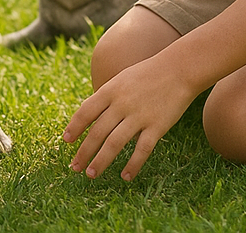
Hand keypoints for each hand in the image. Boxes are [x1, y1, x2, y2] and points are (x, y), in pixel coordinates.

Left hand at [63, 54, 197, 180]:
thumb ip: (105, 97)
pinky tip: (125, 176)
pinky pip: (142, 149)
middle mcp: (121, 104)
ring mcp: (139, 116)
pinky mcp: (158, 126)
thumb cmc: (147, 74)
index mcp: (110, 90)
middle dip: (84, 151)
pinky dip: (133, 164)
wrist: (179, 69)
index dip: (74, 127)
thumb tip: (87, 114)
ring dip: (101, 161)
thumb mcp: (121, 79)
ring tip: (91, 174)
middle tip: (74, 167)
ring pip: (114, 143)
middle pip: (97, 132)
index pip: (86, 112)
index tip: (66, 141)